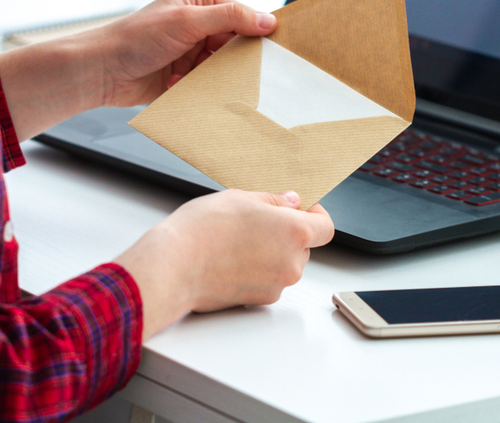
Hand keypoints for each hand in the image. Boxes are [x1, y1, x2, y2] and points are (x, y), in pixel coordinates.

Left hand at [97, 0, 277, 106]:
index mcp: (200, 0)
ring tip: (203, 79)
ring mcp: (191, 52)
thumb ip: (230, 18)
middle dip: (235, 60)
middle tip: (241, 71)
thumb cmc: (135, 38)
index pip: (241, 14)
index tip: (273, 49)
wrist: (102, 72)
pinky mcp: (185, 77)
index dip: (257, 31)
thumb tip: (267, 20)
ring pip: (223, 68)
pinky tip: (183, 87)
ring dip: (216, 77)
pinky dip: (201, 89)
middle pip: (236, 44)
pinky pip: (208, 85)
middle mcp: (198, 24)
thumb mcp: (187, 21)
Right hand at [114, 190, 333, 338]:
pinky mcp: (259, 301)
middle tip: (255, 221)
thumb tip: (291, 203)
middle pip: (303, 246)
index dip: (315, 215)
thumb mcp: (240, 198)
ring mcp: (276, 285)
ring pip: (285, 264)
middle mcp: (292, 263)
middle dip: (286, 233)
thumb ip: (273, 201)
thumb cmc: (202, 230)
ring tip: (236, 241)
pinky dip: (256, 270)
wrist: (173, 267)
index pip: (326, 227)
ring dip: (271, 252)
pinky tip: (230, 259)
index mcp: (294, 232)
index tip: (300, 208)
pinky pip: (268, 281)